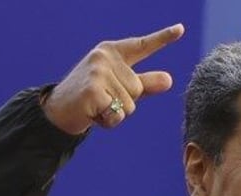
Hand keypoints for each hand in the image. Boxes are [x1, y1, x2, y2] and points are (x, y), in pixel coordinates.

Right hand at [42, 23, 184, 134]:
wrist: (59, 110)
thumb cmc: (91, 97)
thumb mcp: (119, 87)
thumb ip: (145, 84)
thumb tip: (169, 80)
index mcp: (112, 52)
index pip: (142, 46)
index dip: (163, 38)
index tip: (181, 29)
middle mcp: (105, 57)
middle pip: (137, 89)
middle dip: (124, 103)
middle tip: (102, 100)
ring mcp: (98, 72)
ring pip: (129, 105)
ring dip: (116, 114)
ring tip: (97, 107)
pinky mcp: (93, 89)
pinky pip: (117, 114)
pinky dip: (109, 122)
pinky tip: (94, 114)